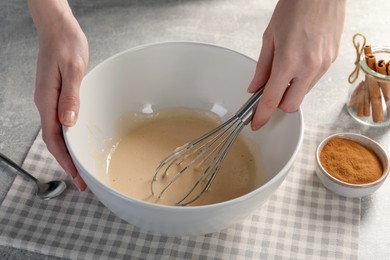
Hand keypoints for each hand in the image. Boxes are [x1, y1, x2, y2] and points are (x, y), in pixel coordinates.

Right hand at [29, 1, 87, 190]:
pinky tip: (77, 142)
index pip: (54, 138)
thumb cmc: (66, 45)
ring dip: (68, 152)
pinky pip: (60, 123)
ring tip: (80, 167)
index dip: (65, 160)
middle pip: (54, 141)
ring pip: (57, 134)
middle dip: (67, 163)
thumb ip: (70, 96)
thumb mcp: (73, 69)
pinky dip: (68, 138)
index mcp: (47, 100)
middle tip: (82, 180)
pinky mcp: (56, 96)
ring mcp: (49, 100)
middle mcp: (46, 103)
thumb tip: (68, 121)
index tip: (76, 176)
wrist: (58, 30)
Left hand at [248, 0, 345, 129]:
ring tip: (286, 69)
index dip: (262, 115)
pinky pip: (313, 81)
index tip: (256, 123)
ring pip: (303, 94)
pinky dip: (302, 80)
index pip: (272, 100)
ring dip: (291, 91)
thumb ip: (262, 67)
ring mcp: (322, 66)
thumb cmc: (295, 8)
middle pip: (291, 106)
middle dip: (278, 105)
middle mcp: (308, 67)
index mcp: (288, 61)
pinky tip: (298, 63)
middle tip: (270, 92)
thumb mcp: (269, 37)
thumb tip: (255, 87)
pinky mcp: (331, 61)